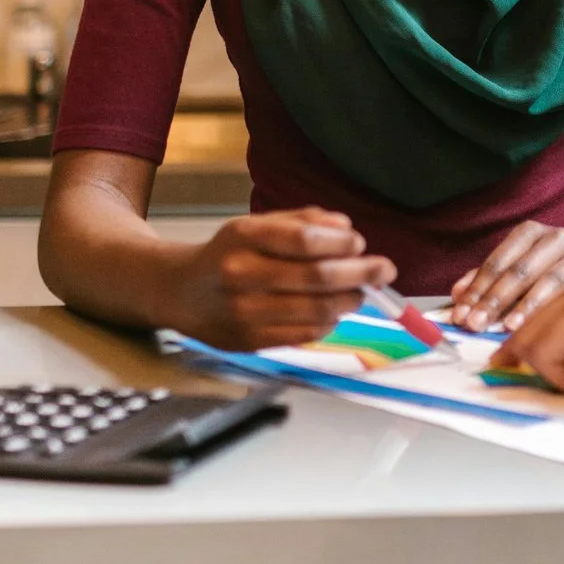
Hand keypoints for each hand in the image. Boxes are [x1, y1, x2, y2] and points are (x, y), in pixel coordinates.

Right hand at [157, 207, 394, 351]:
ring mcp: (246, 313)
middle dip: (360, 274)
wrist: (179, 293)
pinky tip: (335, 311)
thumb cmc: (227, 254)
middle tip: (384, 270)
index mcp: (243, 238)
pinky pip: (305, 334)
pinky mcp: (251, 341)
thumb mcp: (257, 225)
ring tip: (361, 291)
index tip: (360, 244)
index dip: (341, 243)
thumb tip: (345, 228)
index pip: (304, 240)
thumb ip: (302, 222)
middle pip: (317, 278)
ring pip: (317, 310)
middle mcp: (242, 275)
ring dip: (350, 301)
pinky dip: (329, 322)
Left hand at [450, 220, 563, 332]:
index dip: (477, 288)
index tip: (460, 313)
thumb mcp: (524, 260)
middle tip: (474, 324)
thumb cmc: (557, 260)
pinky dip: (558, 309)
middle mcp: (554, 238)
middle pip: (519, 270)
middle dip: (494, 300)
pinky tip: (547, 324)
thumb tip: (457, 293)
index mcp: (530, 233)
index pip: (497, 262)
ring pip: (548, 280)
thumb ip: (491, 276)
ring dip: (525, 306)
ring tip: (507, 327)